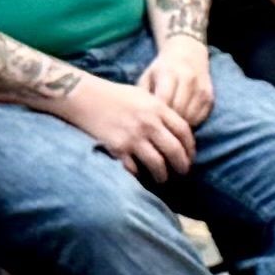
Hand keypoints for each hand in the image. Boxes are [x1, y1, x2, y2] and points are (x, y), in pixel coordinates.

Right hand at [60, 73, 198, 181]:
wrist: (83, 96)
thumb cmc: (114, 95)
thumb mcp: (142, 95)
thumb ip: (160, 110)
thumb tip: (176, 130)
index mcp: (157, 108)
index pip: (184, 132)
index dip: (190, 148)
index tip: (189, 157)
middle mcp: (148, 123)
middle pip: (175, 151)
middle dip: (182, 166)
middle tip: (183, 173)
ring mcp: (133, 137)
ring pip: (158, 165)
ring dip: (162, 175)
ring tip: (162, 179)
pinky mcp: (117, 149)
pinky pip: (135, 169)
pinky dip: (139, 176)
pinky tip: (141, 176)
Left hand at [147, 35, 215, 128]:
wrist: (188, 53)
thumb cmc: (162, 69)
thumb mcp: (148, 76)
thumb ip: (143, 95)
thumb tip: (141, 118)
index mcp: (169, 72)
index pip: (164, 99)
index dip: (157, 114)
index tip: (149, 124)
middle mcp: (188, 79)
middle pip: (178, 110)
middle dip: (167, 123)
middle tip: (158, 130)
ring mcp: (201, 89)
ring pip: (190, 117)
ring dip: (179, 126)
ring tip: (169, 128)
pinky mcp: (210, 97)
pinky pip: (200, 119)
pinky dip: (190, 124)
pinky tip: (181, 123)